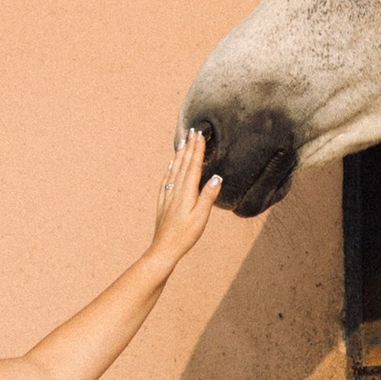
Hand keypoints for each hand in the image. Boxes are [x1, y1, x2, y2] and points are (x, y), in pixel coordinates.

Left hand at [149, 127, 222, 274]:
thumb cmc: (185, 235)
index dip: (197, 150)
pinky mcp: (164, 201)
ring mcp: (168, 195)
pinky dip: (170, 168)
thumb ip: (208, 196)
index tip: (199, 135)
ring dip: (180, 154)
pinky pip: (167, 179)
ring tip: (183, 141)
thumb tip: (216, 178)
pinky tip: (171, 164)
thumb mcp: (201, 217)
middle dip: (189, 147)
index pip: (193, 166)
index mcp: (186, 192)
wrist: (164, 248)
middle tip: (192, 131)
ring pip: (174, 169)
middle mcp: (176, 190)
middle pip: (183, 164)